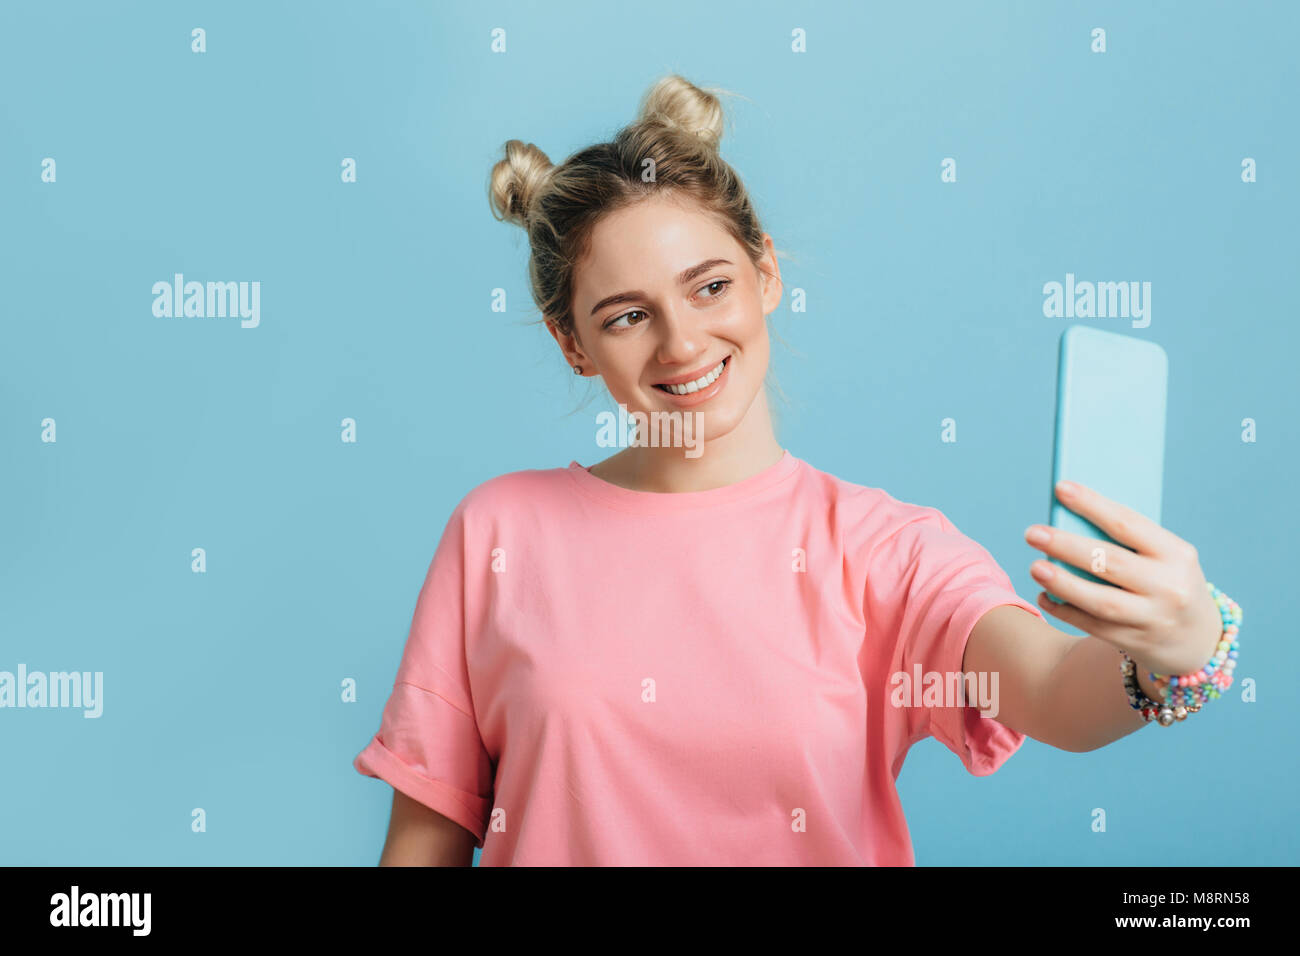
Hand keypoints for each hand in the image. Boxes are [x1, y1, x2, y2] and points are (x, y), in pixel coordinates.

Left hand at [1023, 480, 1223, 677]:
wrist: (1200, 641)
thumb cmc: (1168, 582)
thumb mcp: (1165, 559)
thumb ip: (1128, 543)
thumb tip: (1069, 521)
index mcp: (1178, 554)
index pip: (1128, 524)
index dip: (1092, 505)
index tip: (1061, 488)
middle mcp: (1169, 586)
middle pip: (1110, 562)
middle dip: (1067, 546)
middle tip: (1032, 533)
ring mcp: (1154, 618)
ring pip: (1100, 600)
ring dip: (1062, 583)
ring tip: (1035, 567)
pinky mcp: (1137, 643)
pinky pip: (1093, 626)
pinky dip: (1065, 610)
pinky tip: (1044, 595)